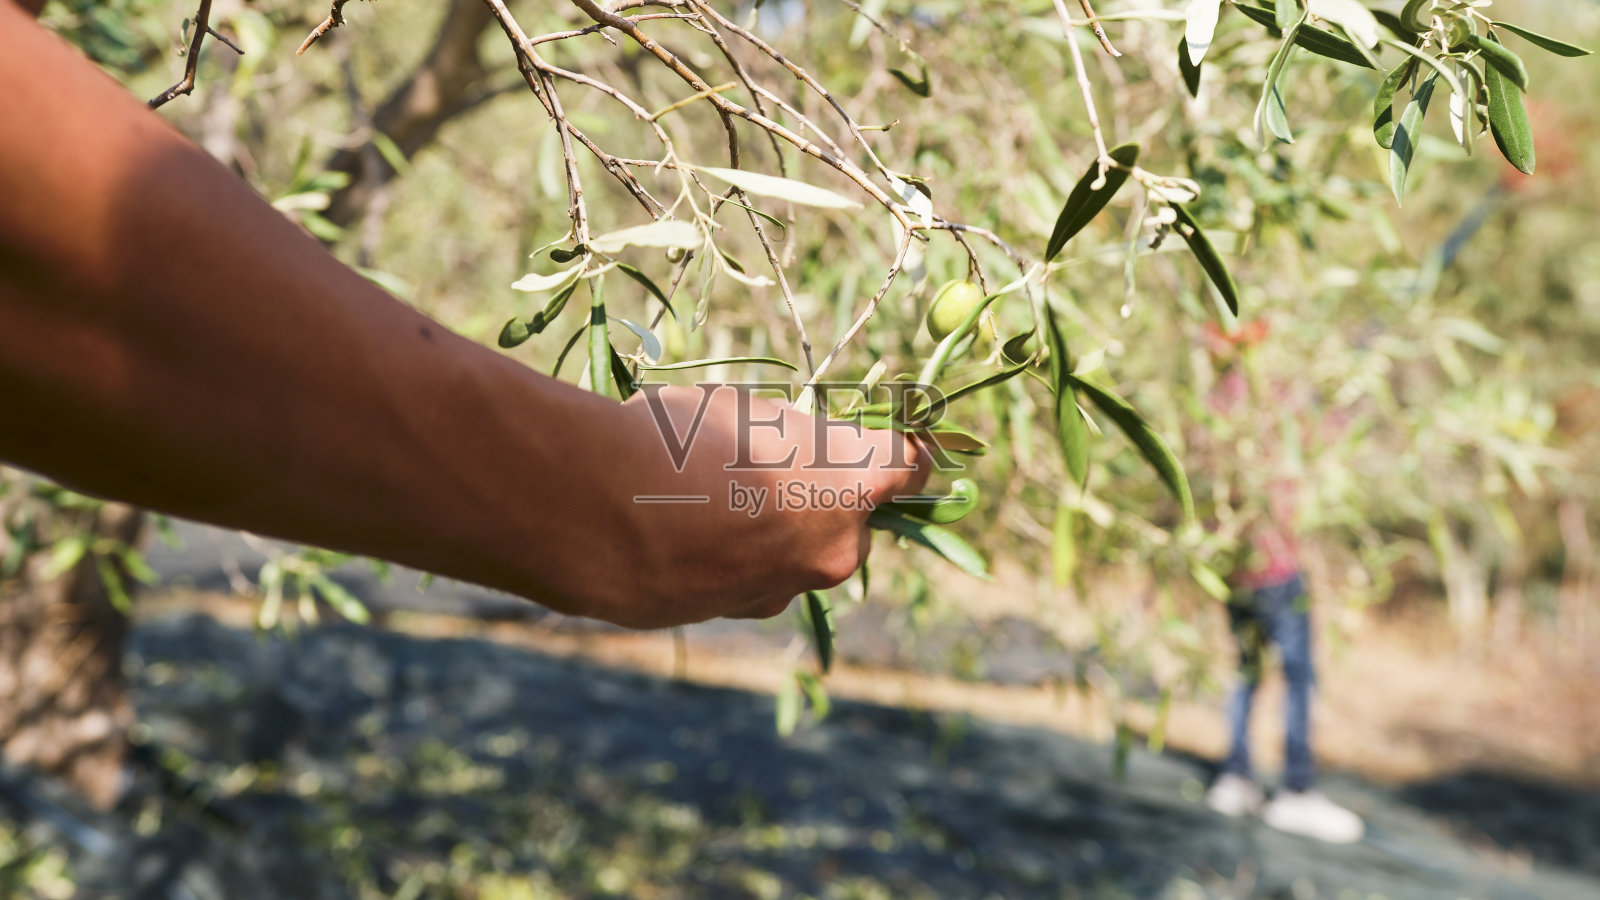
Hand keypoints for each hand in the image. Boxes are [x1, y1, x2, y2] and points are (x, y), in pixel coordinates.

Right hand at [549, 385, 930, 627]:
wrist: (597, 513)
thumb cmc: (677, 439)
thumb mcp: (743, 409)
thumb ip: (786, 436)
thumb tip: (787, 449)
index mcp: (854, 481)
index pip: (911, 464)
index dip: (903, 449)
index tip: (889, 440)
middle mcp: (837, 547)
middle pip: (854, 519)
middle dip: (824, 496)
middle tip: (772, 465)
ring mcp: (789, 588)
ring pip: (801, 554)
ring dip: (775, 531)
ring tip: (710, 499)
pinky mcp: (742, 614)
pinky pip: (754, 578)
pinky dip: (733, 559)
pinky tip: (683, 533)